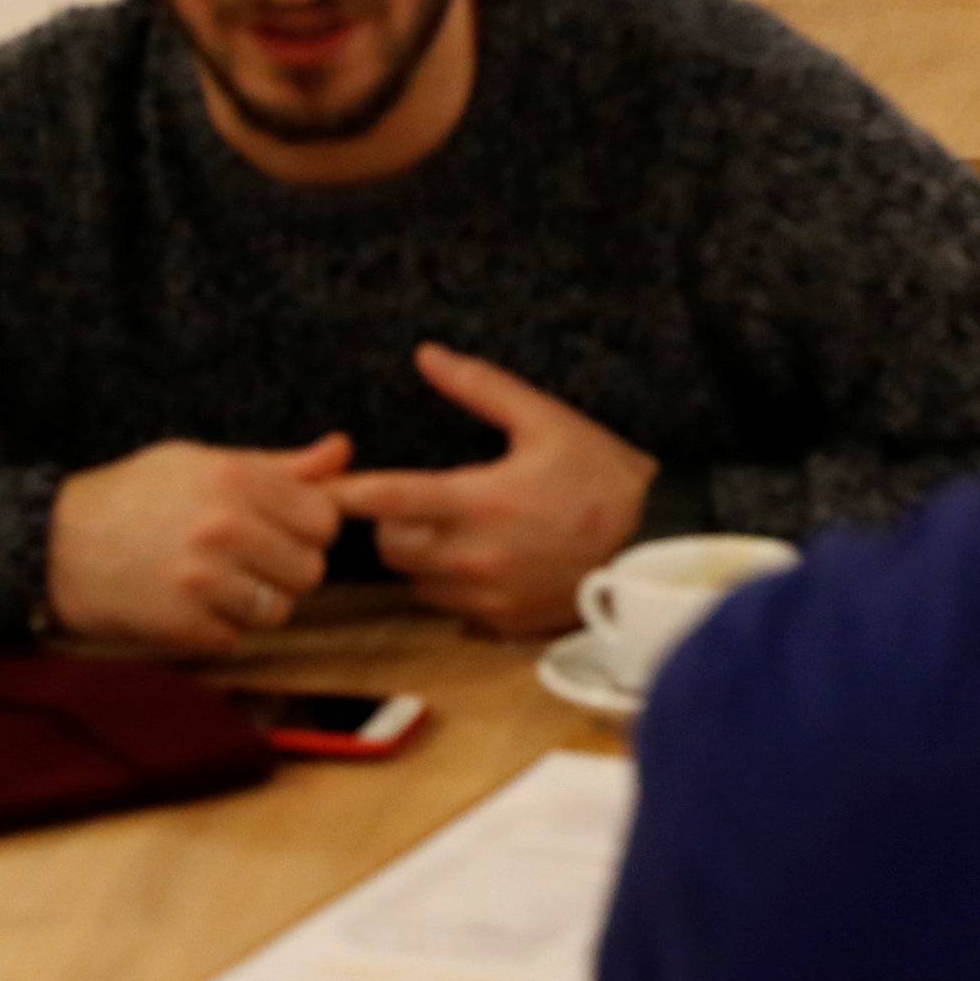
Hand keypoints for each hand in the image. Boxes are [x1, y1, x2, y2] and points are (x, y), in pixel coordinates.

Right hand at [46, 434, 352, 655]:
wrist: (54, 544)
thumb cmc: (137, 496)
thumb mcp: (203, 462)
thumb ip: (281, 466)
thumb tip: (344, 450)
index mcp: (235, 478)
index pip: (324, 518)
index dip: (308, 527)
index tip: (282, 528)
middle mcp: (224, 527)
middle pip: (310, 569)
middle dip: (287, 568)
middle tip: (249, 558)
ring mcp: (203, 580)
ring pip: (279, 609)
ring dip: (257, 602)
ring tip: (219, 582)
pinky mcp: (182, 626)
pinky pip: (237, 639)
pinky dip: (219, 630)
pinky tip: (190, 605)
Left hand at [329, 345, 657, 634]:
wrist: (654, 542)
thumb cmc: (601, 474)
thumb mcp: (545, 419)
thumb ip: (481, 388)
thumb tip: (427, 355)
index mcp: (481, 501)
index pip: (391, 498)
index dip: (349, 492)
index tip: (325, 486)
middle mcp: (477, 557)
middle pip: (392, 547)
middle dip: (392, 523)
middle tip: (417, 501)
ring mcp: (490, 598)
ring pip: (418, 582)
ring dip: (422, 556)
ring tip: (455, 530)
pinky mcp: (505, 625)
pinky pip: (452, 608)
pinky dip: (453, 586)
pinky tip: (483, 561)